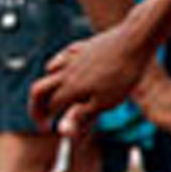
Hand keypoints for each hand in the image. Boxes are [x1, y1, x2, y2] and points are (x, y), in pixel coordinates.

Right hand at [33, 17, 157, 133]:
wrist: (135, 41)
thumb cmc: (123, 75)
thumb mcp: (105, 102)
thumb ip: (81, 115)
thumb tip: (62, 130)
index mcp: (70, 88)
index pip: (48, 107)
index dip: (44, 120)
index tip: (47, 129)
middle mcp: (66, 72)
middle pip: (39, 89)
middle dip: (35, 105)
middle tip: (42, 116)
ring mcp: (72, 57)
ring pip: (50, 70)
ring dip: (48, 84)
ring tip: (56, 93)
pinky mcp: (82, 47)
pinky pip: (63, 56)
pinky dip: (60, 65)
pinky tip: (68, 68)